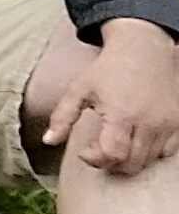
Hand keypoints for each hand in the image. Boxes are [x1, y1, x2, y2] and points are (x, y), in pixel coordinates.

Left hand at [50, 18, 178, 176]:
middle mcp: (149, 123)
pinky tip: (136, 140)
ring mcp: (167, 123)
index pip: (113, 155)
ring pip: (149, 160)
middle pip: (131, 164)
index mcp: (122, 115)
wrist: (144, 49)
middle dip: (110, 163)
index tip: (85, 149)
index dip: (95, 159)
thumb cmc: (109, 68)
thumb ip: (62, 117)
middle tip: (98, 149)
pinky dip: (151, 153)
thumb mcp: (79, 89)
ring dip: (129, 159)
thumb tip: (48, 141)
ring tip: (114, 143)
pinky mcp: (178, 122)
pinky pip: (167, 151)